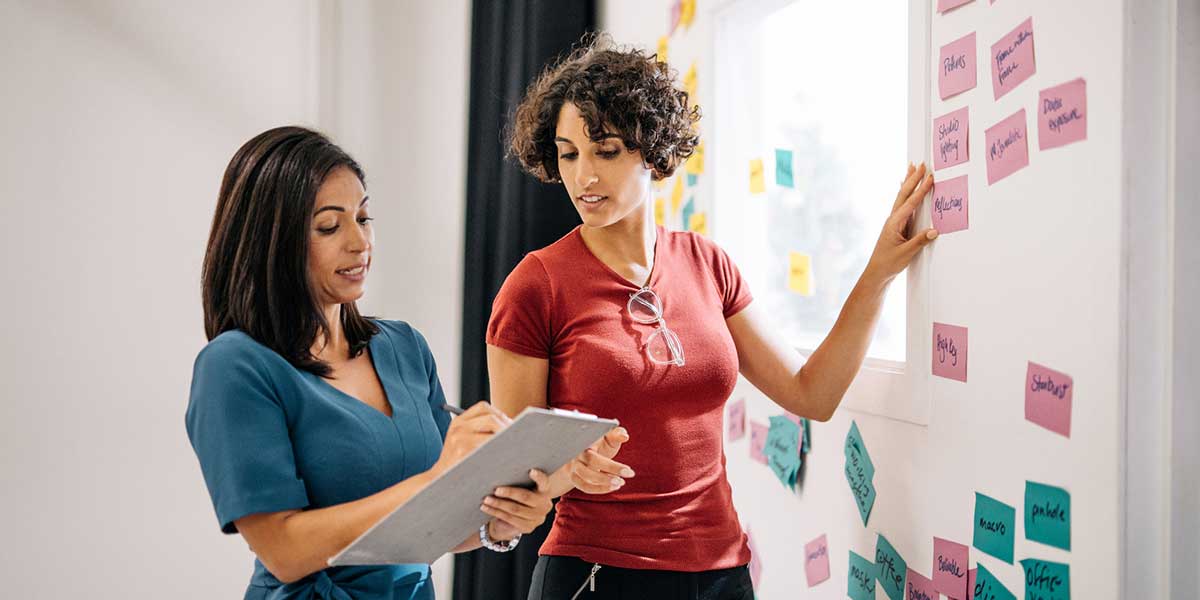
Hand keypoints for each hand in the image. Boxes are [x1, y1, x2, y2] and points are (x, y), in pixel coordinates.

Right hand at [430, 402, 510, 475]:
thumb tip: (509, 424)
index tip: (508, 424)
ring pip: (493, 429)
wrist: (439, 480)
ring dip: (507, 436)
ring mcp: (461, 439)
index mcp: (458, 422)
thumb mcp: (460, 440)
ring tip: (514, 444)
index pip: (483, 407)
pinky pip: (490, 445)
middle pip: (491, 418)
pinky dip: (501, 447)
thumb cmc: (456, 462)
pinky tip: (507, 454)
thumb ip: (478, 430)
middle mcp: (459, 427)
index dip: (499, 413)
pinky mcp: (465, 452)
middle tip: (517, 436)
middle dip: (507, 426)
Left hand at [482, 469, 554, 538]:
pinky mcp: (527, 528)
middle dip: (510, 493)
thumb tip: (502, 473)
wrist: (516, 520)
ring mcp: (537, 518)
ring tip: (486, 499)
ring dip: (498, 504)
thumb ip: (519, 481)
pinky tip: (486, 507)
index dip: (539, 477)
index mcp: (545, 491)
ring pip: (515, 509)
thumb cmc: (517, 498)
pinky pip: (509, 518)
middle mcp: (544, 505)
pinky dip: (495, 512)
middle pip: (526, 497)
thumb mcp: (522, 488)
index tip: (532, 471)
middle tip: (496, 490)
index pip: (544, 483)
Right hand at [569, 427, 633, 493]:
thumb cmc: (601, 442)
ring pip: (584, 482)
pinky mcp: (575, 478)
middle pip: (587, 472)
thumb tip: (624, 436)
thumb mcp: (609, 436)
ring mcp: (574, 468)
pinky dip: (599, 489)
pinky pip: (585, 487)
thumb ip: (617, 433)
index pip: (595, 458)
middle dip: (606, 478)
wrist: (586, 450)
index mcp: (583, 445)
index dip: (612, 467)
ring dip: (603, 486)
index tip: (628, 471)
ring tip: (620, 483)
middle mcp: (576, 457)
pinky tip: (613, 486)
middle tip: (623, 481)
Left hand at [864, 162, 938, 284]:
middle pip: (903, 194)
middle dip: (912, 178)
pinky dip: (906, 194)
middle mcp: (893, 219)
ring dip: (908, 183)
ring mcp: (893, 222)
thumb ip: (920, 241)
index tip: (929, 177)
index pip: (910, 203)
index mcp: (894, 223)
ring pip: (902, 197)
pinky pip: (902, 205)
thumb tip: (934, 230)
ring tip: (911, 169)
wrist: (877, 272)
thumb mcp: (906, 253)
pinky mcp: (896, 226)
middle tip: (920, 164)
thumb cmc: (889, 263)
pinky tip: (906, 190)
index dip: (921, 189)